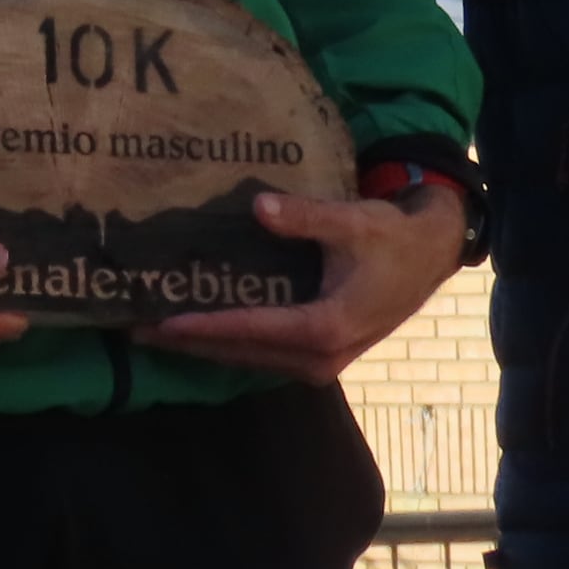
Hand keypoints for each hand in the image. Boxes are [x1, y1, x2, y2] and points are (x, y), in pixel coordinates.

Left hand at [135, 185, 466, 381]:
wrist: (431, 255)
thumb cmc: (391, 237)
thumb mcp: (352, 222)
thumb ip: (305, 217)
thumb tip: (258, 207)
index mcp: (326, 327)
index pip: (252, 330)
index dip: (206, 327)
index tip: (163, 324)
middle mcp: (320, 356)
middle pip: (242, 352)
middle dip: (189, 343)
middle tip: (137, 330)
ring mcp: (320, 361)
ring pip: (250, 358)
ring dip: (205, 347)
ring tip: (156, 332)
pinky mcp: (320, 355)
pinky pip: (265, 353)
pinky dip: (231, 344)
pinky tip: (200, 329)